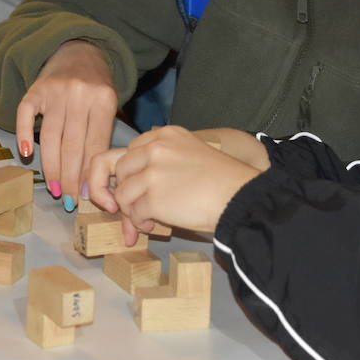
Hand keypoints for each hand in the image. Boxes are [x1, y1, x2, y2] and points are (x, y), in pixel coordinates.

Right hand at [15, 39, 117, 203]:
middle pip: (72, 144)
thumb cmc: (96, 88)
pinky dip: (24, 135)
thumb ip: (102, 136)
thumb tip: (95, 181)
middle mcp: (79, 94)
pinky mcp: (35, 89)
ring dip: (51, 166)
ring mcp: (55, 90)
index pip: (95, 144)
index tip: (85, 195)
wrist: (80, 52)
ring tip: (53, 188)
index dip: (89, 172)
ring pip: (51, 136)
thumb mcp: (109, 106)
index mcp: (103, 100)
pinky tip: (27, 156)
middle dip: (69, 176)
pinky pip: (25, 115)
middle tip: (67, 199)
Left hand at [86, 125, 260, 245]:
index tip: (131, 186)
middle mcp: (155, 148)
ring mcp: (152, 172)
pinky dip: (140, 223)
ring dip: (131, 210)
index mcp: (166, 135)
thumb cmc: (221, 181)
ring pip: (122, 193)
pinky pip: (133, 213)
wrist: (239, 197)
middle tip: (134, 208)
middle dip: (123, 191)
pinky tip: (154, 225)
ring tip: (147, 219)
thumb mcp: (191, 154)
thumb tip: (133, 183)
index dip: (128, 171)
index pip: (130, 149)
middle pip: (120, 169)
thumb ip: (162, 160)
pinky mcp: (153, 197)